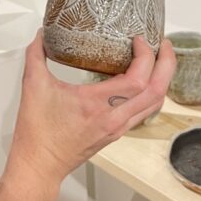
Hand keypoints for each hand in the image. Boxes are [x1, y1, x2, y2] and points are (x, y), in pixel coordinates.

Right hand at [6, 31, 176, 185]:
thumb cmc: (37, 133)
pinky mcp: (115, 132)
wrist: (39, 166)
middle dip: (166, 64)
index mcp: (97, 105)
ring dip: (162, 79)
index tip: (139, 39)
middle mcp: (114, 118)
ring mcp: (117, 127)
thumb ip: (36, 55)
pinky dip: (150, 93)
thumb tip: (41, 34)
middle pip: (157, 92)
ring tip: (158, 58)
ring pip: (154, 104)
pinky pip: (144, 112)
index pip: (138, 80)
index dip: (146, 56)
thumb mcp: (33, 86)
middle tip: (163, 43)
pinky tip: (142, 81)